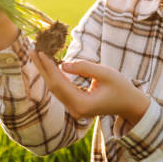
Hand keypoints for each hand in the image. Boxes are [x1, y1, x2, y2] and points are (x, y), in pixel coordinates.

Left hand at [28, 50, 150, 125]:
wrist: (131, 105)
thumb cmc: (122, 88)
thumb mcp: (105, 73)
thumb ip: (84, 68)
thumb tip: (62, 63)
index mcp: (82, 104)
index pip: (59, 83)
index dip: (48, 67)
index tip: (39, 52)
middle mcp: (75, 110)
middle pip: (53, 87)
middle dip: (42, 68)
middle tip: (31, 51)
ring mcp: (75, 109)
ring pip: (56, 89)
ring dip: (46, 72)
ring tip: (37, 56)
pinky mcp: (76, 105)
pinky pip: (62, 90)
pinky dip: (55, 76)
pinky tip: (48, 65)